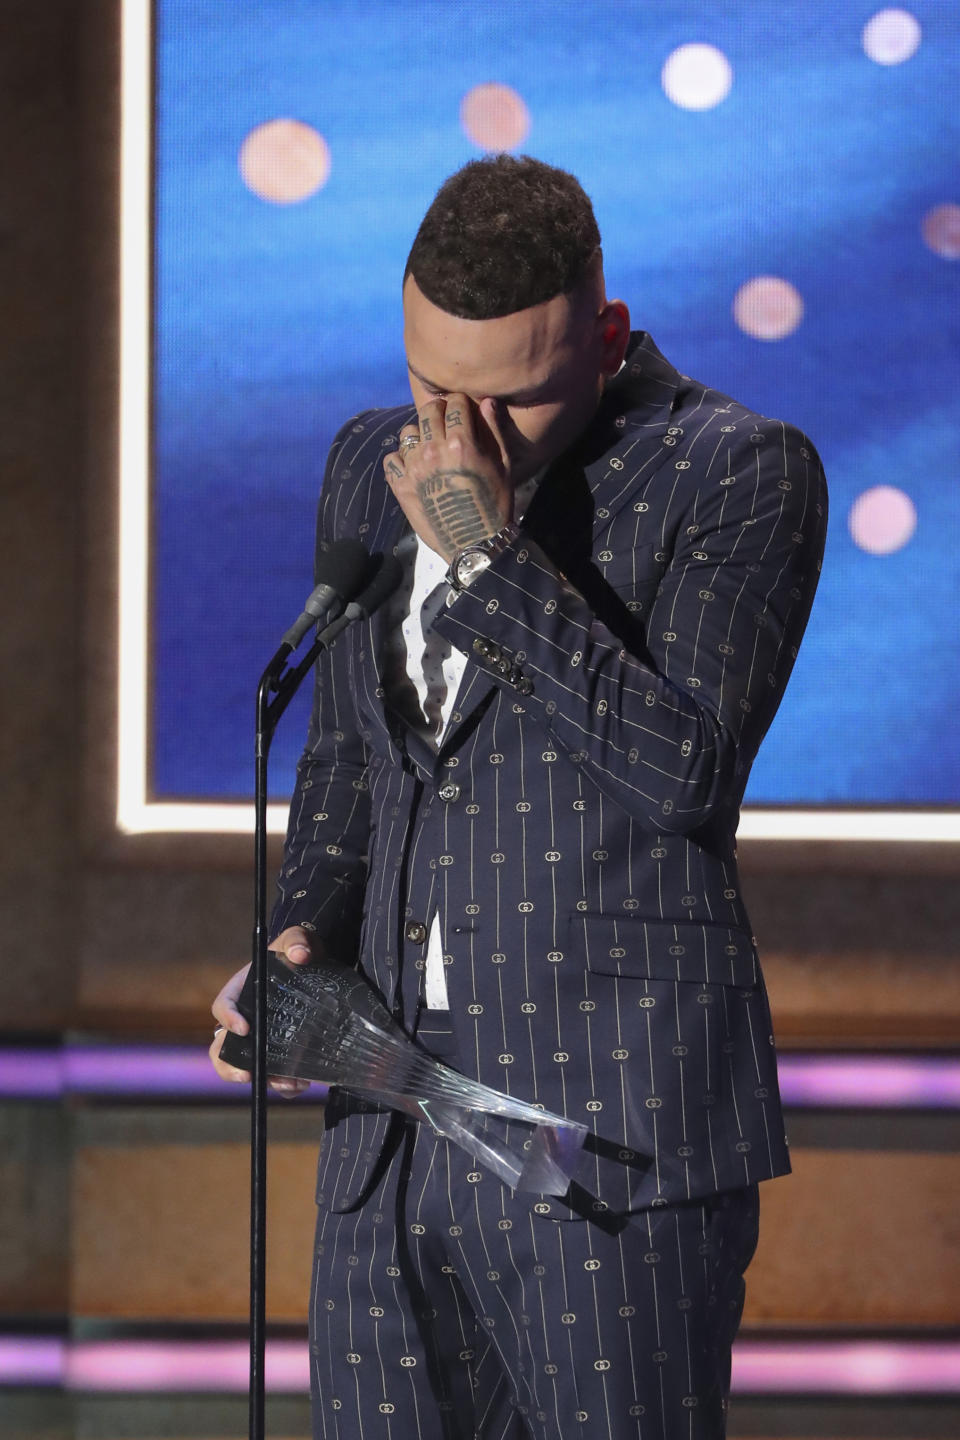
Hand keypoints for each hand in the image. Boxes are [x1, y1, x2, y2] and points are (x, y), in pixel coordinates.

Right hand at [208, 926, 318, 1095]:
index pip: (222, 1007)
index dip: (228, 1019)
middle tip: (247, 1075)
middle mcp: (244, 1020)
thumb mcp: (296, 941)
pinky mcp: (278, 1054)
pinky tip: (301, 1084)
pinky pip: (273, 1076)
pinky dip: (284, 1086)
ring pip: (245, 1068)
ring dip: (263, 1080)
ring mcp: (259, 1040)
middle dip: (229, 1066)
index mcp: (239, 992)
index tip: (244, 1028)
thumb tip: (301, 953)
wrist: (315, 970)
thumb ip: (297, 941)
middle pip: (221, 1049)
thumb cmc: (297, 953)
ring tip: (288, 1084)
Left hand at [383, 394, 512, 561]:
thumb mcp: (503, 466)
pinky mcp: (400, 485)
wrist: (474, 543)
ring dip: (419, 435)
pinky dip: (401, 459)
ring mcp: (413, 468)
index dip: (461, 403)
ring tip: (430, 447)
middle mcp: (432, 451)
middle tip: (446, 423)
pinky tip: (414, 467)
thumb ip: (493, 430)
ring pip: (408, 432)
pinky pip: (391, 458)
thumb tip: (487, 401)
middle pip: (428, 410)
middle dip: (439, 411)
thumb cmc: (495, 504)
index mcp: (460, 443)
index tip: (464, 409)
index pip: (455, 403)